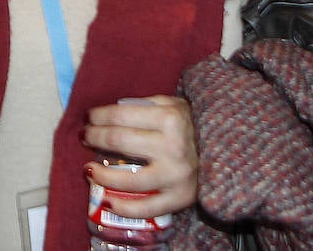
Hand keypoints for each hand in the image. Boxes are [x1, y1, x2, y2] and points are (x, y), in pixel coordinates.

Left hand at [83, 96, 198, 218]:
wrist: (227, 152)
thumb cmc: (192, 126)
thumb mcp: (174, 105)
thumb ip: (146, 105)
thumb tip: (111, 112)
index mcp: (170, 118)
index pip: (121, 115)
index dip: (99, 116)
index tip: (89, 117)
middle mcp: (172, 146)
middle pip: (119, 141)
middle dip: (94, 137)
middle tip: (85, 136)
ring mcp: (175, 175)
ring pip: (127, 179)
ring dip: (100, 174)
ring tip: (88, 169)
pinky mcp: (178, 198)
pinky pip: (144, 208)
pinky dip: (121, 207)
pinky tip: (106, 199)